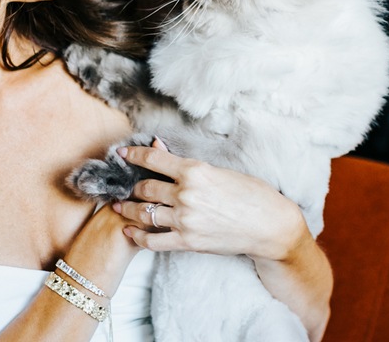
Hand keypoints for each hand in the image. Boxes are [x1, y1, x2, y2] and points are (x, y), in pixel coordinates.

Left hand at [111, 139, 306, 261]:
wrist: (269, 226)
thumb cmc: (250, 194)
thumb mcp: (219, 170)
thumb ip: (185, 163)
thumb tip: (159, 147)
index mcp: (195, 171)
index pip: (153, 158)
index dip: (134, 154)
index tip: (122, 154)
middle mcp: (186, 194)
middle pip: (145, 188)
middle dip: (132, 187)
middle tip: (124, 187)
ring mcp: (185, 219)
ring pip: (143, 213)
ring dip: (127, 210)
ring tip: (119, 208)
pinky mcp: (187, 241)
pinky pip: (153, 240)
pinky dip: (137, 236)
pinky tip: (129, 231)